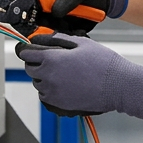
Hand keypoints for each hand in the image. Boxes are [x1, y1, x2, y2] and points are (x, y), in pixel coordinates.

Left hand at [14, 33, 142, 123]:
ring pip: (37, 83)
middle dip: (35, 62)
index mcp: (52, 59)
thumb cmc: (103, 63)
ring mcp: (53, 92)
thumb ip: (59, 39)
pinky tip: (63, 83)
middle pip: (29, 69)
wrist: (117, 85)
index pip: (26, 54)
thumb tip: (44, 38)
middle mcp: (48, 77)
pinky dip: (49, 89)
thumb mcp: (82, 43)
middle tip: (48, 58)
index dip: (26, 49)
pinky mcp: (59, 104)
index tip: (28, 49)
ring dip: (42, 76)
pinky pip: (45, 95)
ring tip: (60, 71)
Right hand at [41, 0, 128, 34]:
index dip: (35, 19)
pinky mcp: (69, 28)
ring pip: (53, 33)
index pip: (33, 9)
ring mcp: (59, 20)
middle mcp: (51, 9)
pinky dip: (74, 35)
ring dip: (65, 33)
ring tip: (78, 27)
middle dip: (52, 29)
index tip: (45, 25)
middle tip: (66, 28)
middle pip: (41, 25)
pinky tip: (82, 30)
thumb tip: (54, 11)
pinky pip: (66, 36)